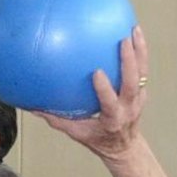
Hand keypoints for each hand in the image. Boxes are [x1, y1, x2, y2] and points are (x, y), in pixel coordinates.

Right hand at [37, 26, 148, 157]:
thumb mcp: (77, 133)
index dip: (105, 88)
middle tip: (123, 41)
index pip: (110, 102)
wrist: (125, 147)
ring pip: (141, 72)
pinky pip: (143, 69)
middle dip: (129, 62)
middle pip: (131, 83)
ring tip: (134, 29)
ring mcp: (138, 99)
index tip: (97, 72)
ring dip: (139, 50)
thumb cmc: (99, 140)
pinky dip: (141, 51)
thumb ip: (56, 120)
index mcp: (112, 119)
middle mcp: (128, 107)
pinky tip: (136, 34)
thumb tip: (34, 107)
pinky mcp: (142, 92)